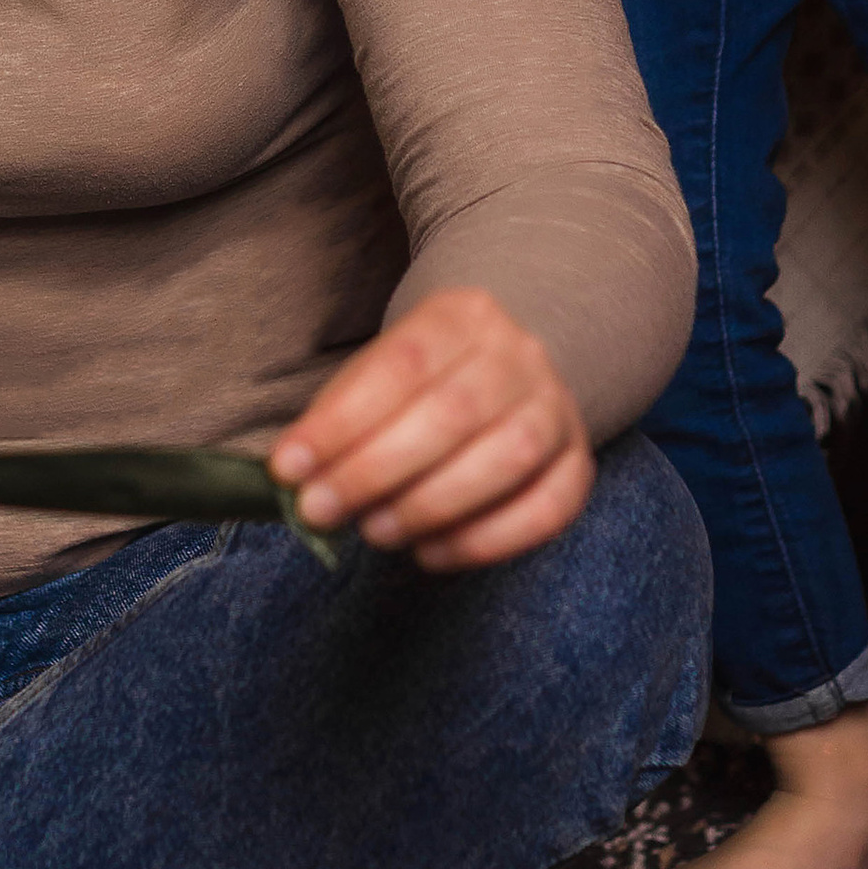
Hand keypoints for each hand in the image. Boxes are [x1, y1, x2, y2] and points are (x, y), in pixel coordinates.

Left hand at [270, 289, 591, 571]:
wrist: (504, 373)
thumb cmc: (420, 384)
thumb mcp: (375, 374)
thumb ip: (339, 418)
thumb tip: (295, 476)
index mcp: (463, 315)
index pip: (402, 363)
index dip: (342, 421)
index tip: (289, 467)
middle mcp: (521, 354)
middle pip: (454, 412)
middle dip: (375, 470)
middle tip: (321, 511)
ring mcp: (557, 408)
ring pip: (507, 458)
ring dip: (430, 505)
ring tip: (375, 532)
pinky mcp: (578, 465)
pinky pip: (546, 509)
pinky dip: (485, 541)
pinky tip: (430, 553)